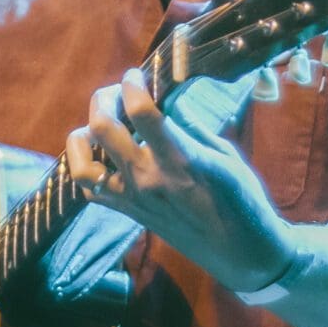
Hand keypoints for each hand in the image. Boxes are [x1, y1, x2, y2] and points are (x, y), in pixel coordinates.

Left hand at [63, 66, 287, 290]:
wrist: (240, 252)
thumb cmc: (243, 200)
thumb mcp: (226, 156)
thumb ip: (192, 127)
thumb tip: (169, 99)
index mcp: (180, 159)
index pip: (142, 112)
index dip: (133, 83)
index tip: (136, 73)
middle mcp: (150, 178)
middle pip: (103, 127)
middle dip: (104, 98)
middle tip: (116, 92)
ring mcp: (135, 198)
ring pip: (84, 162)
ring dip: (84, 134)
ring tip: (98, 123)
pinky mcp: (130, 214)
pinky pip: (91, 190)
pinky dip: (85, 167)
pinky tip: (98, 153)